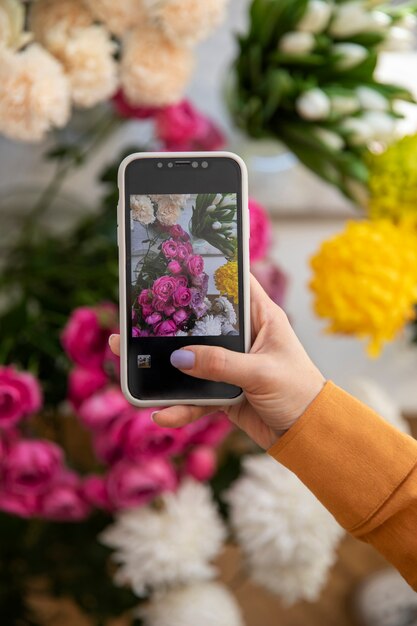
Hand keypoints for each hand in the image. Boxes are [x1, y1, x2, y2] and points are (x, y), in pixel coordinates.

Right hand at [109, 275, 324, 448]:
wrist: (306, 435)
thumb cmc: (299, 393)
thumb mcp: (261, 373)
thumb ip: (221, 364)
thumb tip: (180, 358)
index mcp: (261, 318)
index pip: (233, 283)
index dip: (209, 271)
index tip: (177, 264)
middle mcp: (243, 337)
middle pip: (200, 324)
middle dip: (169, 324)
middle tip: (135, 320)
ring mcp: (230, 365)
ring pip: (190, 361)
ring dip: (163, 368)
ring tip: (128, 365)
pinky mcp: (223, 391)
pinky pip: (195, 396)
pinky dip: (180, 406)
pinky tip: (163, 415)